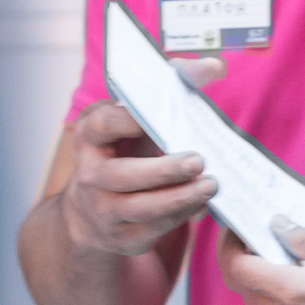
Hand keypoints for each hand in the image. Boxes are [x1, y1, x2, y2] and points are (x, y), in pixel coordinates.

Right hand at [57, 58, 227, 255]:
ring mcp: (102, 210)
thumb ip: (174, 89)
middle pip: (121, 175)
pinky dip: (181, 217)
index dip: (127, 120)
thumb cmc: (128, 152)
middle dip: (161, 170)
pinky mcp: (122, 237)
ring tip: (211, 185)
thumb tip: (214, 67)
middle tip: (198, 161)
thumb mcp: (139, 122)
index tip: (152, 115)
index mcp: (91, 137)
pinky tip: (202, 204)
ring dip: (179, 198)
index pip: (102, 124)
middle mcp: (90, 175)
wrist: (93, 211)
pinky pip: (153, 229)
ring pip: (140, 208)